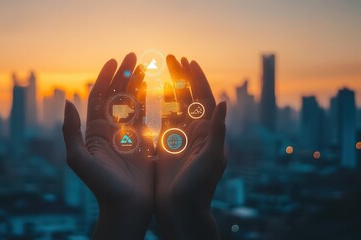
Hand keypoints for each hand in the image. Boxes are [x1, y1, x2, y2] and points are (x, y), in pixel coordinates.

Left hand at [63, 53, 153, 239]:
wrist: (126, 205)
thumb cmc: (100, 185)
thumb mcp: (79, 159)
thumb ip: (71, 131)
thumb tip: (66, 102)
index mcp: (94, 130)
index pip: (99, 97)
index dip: (106, 78)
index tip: (115, 61)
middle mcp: (110, 128)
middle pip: (116, 95)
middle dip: (124, 74)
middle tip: (133, 56)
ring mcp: (128, 133)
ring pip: (132, 102)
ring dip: (137, 83)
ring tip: (145, 66)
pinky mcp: (143, 140)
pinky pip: (146, 116)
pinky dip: (150, 101)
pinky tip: (155, 87)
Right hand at [155, 55, 226, 238]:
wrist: (181, 209)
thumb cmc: (199, 187)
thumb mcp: (212, 159)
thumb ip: (218, 132)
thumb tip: (224, 103)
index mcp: (209, 132)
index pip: (204, 98)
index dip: (197, 79)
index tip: (189, 61)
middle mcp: (196, 130)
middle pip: (189, 97)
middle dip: (182, 77)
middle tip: (172, 57)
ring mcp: (181, 136)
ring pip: (175, 105)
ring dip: (169, 87)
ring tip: (161, 69)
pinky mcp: (166, 144)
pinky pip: (162, 119)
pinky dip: (157, 106)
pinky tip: (149, 93)